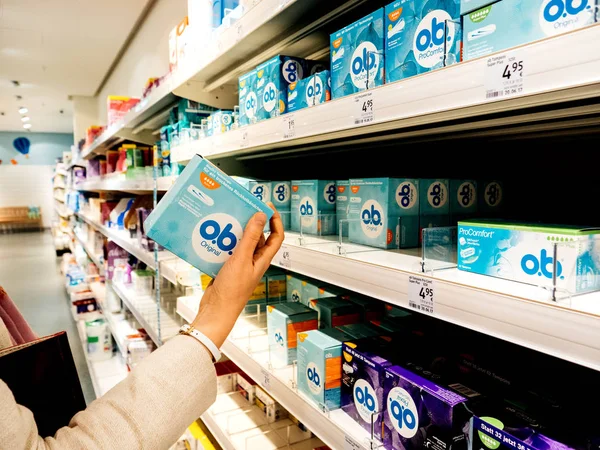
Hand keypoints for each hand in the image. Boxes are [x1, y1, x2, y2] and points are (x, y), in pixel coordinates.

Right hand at [192, 203, 283, 346]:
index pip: (277, 236)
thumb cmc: (232, 290)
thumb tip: (261, 216)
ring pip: (241, 242)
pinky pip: (227, 250)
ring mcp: (241, 264)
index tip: (268, 207)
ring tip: (225, 222)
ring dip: (234, 232)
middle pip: (258, 237)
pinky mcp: (228, 267)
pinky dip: (222, 243)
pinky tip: (213, 238)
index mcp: (263, 259)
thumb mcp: (241, 260)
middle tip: (242, 209)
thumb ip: (251, 238)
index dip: (275, 221)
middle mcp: (254, 261)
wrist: (216, 310)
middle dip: (251, 223)